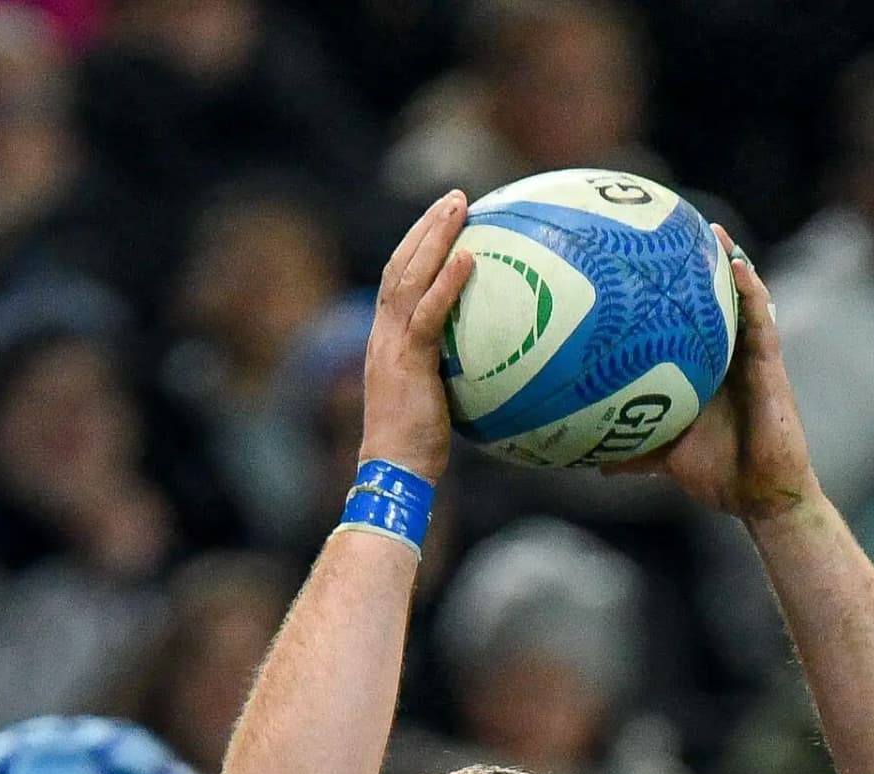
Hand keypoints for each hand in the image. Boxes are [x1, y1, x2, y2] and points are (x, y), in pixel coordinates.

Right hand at [360, 192, 472, 481]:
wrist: (392, 474)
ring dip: (434, 237)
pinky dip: (446, 283)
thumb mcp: (434, 401)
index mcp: (386, 341)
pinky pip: (428, 314)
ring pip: (408, 276)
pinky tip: (469, 258)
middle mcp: (382, 334)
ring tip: (459, 207)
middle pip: (400, 264)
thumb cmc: (418, 449)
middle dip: (425, 227)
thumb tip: (491, 363)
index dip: (416, 247)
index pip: (397, 281)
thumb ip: (451, 373)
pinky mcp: (407, 361)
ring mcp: (391, 345)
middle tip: (455, 198)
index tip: (442, 222)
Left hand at [613, 234, 816, 523]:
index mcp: (705, 373)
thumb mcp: (665, 459)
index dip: (675, 295)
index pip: (690, 325)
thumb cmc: (719, 475)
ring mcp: (751, 360)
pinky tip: (737, 268)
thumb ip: (635, 450)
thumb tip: (591, 459)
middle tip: (676, 228)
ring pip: (743, 302)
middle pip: (716, 303)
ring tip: (712, 231)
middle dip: (702, 266)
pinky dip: (751, 293)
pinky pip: (761, 322)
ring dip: (731, 264)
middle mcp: (728, 360)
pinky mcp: (771, 367)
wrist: (758, 496)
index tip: (649, 264)